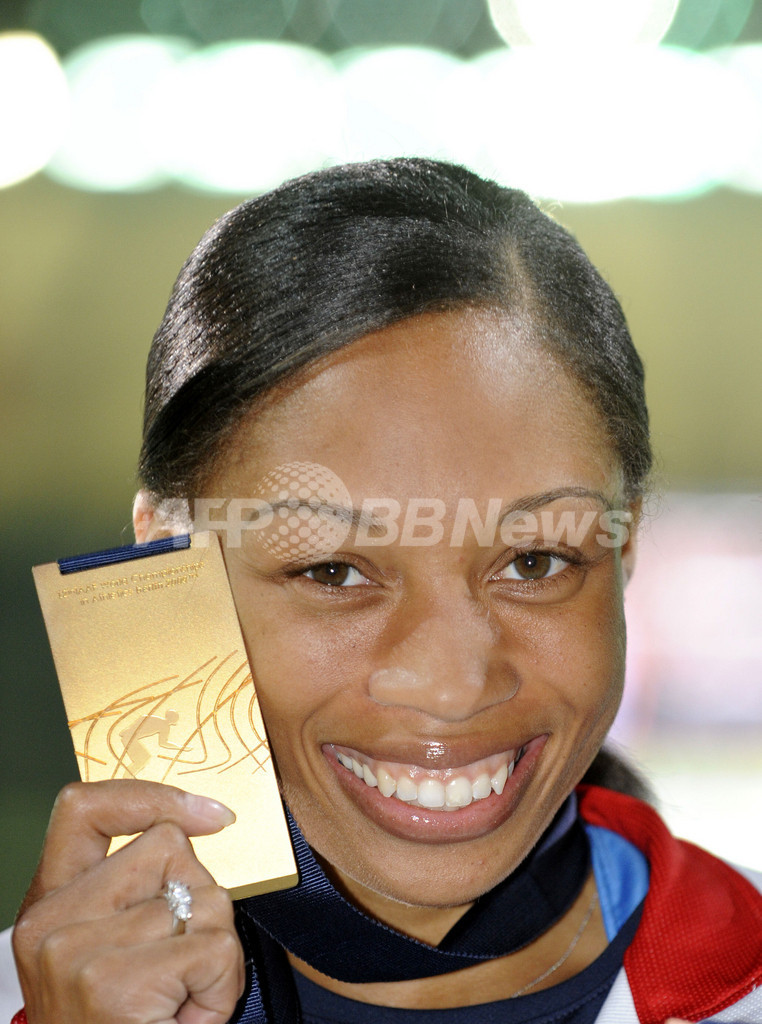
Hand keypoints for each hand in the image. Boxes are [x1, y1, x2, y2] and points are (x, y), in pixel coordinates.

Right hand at [12, 780, 244, 1023]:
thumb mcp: (114, 950)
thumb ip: (136, 889)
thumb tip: (203, 827)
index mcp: (47, 906)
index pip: (84, 808)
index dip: (151, 796)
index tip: (210, 814)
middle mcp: (48, 923)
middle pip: (168, 849)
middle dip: (200, 899)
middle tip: (182, 965)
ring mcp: (75, 952)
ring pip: (202, 898)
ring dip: (216, 949)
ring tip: (182, 999)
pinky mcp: (114, 985)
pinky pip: (213, 946)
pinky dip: (223, 983)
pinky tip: (190, 1017)